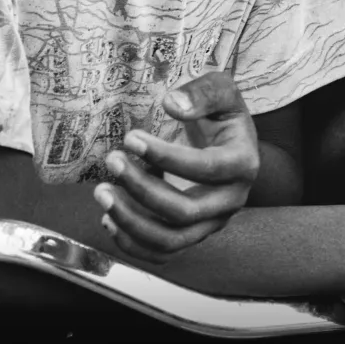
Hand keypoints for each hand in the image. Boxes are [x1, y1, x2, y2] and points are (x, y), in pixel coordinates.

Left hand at [93, 71, 259, 260]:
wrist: (228, 145)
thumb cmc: (221, 116)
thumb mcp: (222, 91)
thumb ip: (202, 93)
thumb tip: (172, 104)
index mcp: (242, 164)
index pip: (205, 169)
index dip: (166, 157)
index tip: (131, 138)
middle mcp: (230, 201)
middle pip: (184, 211)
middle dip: (141, 188)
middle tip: (112, 160)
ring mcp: (211, 222)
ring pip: (170, 239)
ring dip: (130, 220)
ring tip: (102, 192)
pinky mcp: (191, 234)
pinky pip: (161, 252)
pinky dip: (131, 243)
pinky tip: (109, 218)